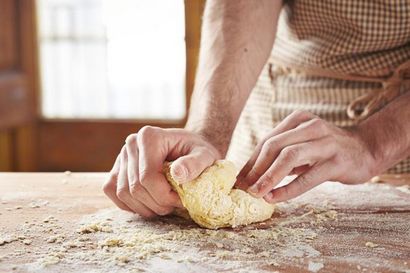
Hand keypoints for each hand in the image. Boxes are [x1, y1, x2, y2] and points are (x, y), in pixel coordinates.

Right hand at [103, 126, 220, 217]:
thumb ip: (195, 164)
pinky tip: (149, 203)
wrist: (189, 148)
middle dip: (157, 204)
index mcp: (149, 137)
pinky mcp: (116, 169)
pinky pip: (113, 192)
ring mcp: (121, 156)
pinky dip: (130, 204)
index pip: (148, 176)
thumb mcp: (205, 155)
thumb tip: (178, 173)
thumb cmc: (198, 152)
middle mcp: (131, 144)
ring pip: (123, 193)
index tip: (181, 200)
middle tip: (175, 205)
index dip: (164, 196)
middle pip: (135, 187)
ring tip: (164, 205)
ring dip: (145, 207)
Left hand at [235, 110, 377, 202]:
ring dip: (268, 177)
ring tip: (256, 193)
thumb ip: (280, 154)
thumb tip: (250, 175)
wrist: (367, 149)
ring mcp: (325, 143)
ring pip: (289, 157)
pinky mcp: (336, 161)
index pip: (268, 140)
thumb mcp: (302, 144)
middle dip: (255, 169)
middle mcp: (311, 127)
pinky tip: (274, 198)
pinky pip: (307, 177)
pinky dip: (288, 189)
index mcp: (298, 120)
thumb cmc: (326, 149)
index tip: (239, 180)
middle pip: (274, 146)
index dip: (251, 161)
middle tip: (244, 188)